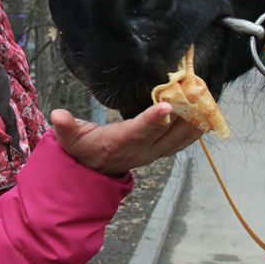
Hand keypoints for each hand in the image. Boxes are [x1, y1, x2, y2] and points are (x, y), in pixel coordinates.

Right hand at [50, 103, 202, 175]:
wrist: (93, 171)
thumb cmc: (82, 149)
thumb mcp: (69, 139)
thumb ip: (65, 127)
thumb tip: (56, 115)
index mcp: (119, 143)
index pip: (138, 130)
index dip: (153, 119)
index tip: (168, 106)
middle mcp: (140, 150)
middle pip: (167, 132)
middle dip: (184, 114)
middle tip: (198, 92)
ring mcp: (152, 153)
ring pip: (179, 138)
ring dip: (194, 121)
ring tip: (208, 100)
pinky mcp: (159, 151)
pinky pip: (181, 142)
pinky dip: (195, 130)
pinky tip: (207, 117)